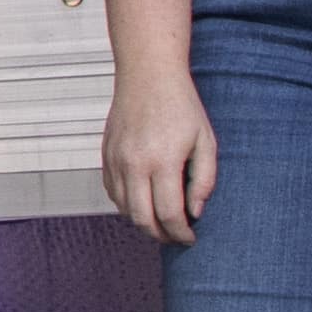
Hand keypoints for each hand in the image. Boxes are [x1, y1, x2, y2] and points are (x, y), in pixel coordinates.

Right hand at [101, 66, 218, 248]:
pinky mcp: (106, 155)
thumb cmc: (180, 105)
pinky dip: (127, 204)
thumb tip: (195, 211)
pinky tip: (144, 200)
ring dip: (143, 221)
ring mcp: (116, 160)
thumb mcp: (206, 140)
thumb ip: (204, 179)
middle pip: (142, 219)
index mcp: (163, 160)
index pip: (169, 214)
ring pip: (124, 209)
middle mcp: (134, 164)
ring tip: (162, 220)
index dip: (181, 233)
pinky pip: (112, 193)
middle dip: (161, 235)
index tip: (191, 237)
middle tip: (176, 236)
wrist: (148, 74)